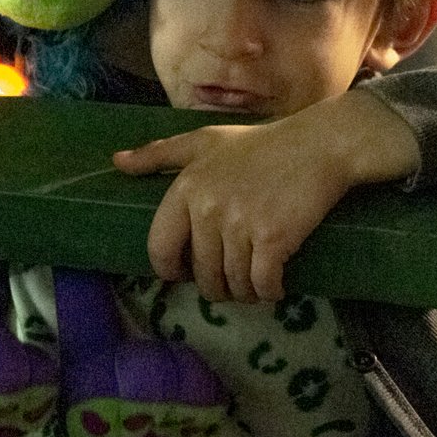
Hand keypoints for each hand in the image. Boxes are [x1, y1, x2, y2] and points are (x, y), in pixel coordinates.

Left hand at [112, 91, 420, 302]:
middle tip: (232, 282)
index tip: (189, 272)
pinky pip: (262, 285)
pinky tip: (275, 287)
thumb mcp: (205, 142)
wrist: (320, 144)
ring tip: (254, 286)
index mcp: (186, 188)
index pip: (160, 248)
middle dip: (217, 286)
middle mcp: (207, 209)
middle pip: (202, 274)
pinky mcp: (272, 239)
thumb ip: (159, 154)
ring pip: (233, 284)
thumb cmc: (261, 144)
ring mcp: (240, 225)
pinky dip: (269, 292)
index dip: (173, 270)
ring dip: (245, 294)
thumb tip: (117, 162)